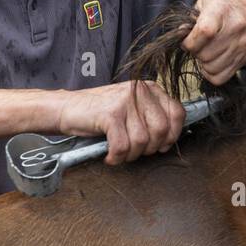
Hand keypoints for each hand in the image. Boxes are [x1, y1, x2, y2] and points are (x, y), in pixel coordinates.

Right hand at [59, 81, 185, 164]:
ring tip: (119, 153)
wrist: (68, 108)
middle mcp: (140, 91)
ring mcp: (125, 101)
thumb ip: (152, 117)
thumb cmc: (101, 113)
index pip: (177, 113)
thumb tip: (171, 139)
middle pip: (162, 130)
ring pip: (142, 141)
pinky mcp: (110, 115)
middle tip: (135, 151)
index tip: (161, 146)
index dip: (172, 135)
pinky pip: (122, 146)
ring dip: (131, 154)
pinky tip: (110, 156)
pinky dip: (116, 157)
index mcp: (150, 88)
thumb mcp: (132, 109)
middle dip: (150, 148)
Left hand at [182, 0, 245, 84]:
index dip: (190, 41)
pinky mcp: (244, 58)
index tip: (187, 40)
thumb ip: (190, 18)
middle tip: (197, 44)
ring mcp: (241, 46)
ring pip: (212, 68)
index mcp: (221, 10)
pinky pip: (222, 77)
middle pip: (206, 54)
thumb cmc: (225, 2)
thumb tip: (180, 35)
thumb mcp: (205, 1)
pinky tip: (212, 61)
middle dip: (195, 52)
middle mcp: (234, 29)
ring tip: (206, 51)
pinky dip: (212, 72)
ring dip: (203, 63)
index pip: (204, 32)